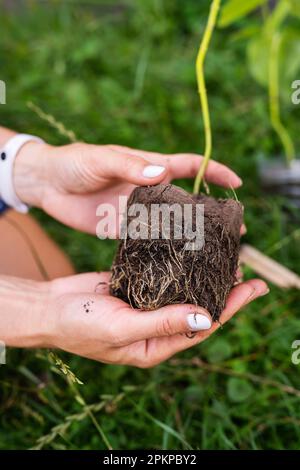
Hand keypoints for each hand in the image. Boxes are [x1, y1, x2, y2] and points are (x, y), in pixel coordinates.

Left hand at [14, 141, 241, 233]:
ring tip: (214, 254)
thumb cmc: (75, 163)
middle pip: (188, 202)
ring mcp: (138, 212)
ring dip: (193, 238)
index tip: (236, 184)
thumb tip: (162, 174)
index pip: (190, 166)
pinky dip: (164, 250)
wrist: (47, 183)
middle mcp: (149, 191)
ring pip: (172, 225)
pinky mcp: (123, 230)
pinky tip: (179, 264)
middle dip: (212, 215)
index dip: (214, 172)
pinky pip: (149, 241)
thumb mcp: (101, 160)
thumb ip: (130, 167)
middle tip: (234, 234)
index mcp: (149, 167)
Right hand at [43, 272, 267, 366]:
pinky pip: (161, 277)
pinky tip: (190, 251)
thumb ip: (162, 323)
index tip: (254, 288)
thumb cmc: (79, 326)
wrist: (48, 308)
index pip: (202, 327)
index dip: (231, 308)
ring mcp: (145, 306)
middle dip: (222, 291)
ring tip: (225, 258)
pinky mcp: (134, 287)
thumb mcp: (121, 328)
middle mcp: (154, 327)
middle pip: (196, 308)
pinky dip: (178, 265)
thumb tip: (206, 317)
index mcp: (155, 346)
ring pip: (181, 290)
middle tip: (245, 269)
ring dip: (202, 276)